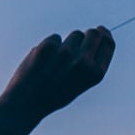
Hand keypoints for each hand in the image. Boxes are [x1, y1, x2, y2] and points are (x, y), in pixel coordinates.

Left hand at [0, 27, 114, 119]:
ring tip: (57, 61)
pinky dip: (50, 46)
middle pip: (94, 33)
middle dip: (90, 33)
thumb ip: (91, 63)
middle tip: (82, 40)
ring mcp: (65, 53)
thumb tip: (100, 34)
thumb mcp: (81, 84)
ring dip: (69, 43)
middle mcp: (83, 62)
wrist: (26, 103)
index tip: (102, 31)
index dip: (105, 35)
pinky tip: (43, 61)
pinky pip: (55, 38)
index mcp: (95, 73)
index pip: (108, 44)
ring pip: (75, 35)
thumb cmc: (55, 94)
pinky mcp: (48, 47)